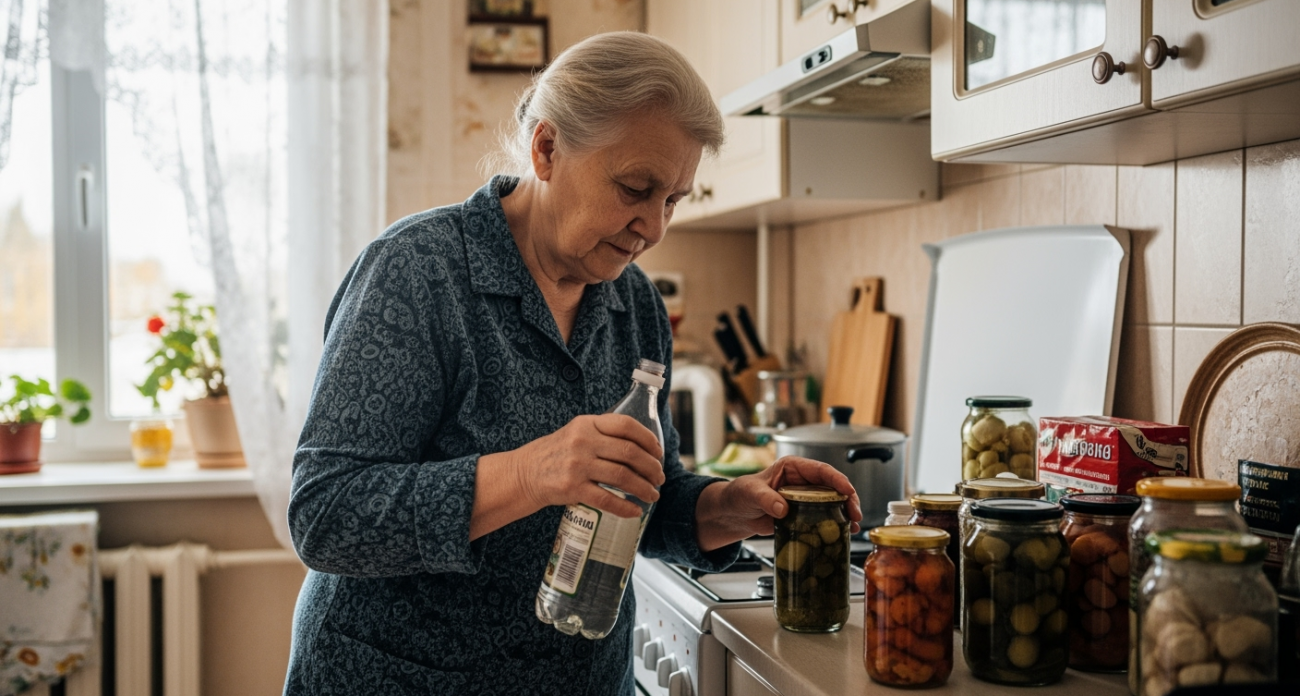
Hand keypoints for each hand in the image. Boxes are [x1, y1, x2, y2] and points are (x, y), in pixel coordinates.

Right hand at [512, 414, 665, 517]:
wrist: (525, 473)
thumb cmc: (558, 453)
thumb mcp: (577, 432)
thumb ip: (604, 433)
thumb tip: (643, 447)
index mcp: (587, 424)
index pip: (625, 425)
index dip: (648, 439)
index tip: (658, 452)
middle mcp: (583, 442)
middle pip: (629, 453)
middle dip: (651, 467)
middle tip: (659, 477)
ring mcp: (577, 466)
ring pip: (622, 477)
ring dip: (644, 488)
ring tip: (653, 494)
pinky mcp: (572, 489)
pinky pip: (606, 499)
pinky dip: (625, 507)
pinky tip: (635, 510)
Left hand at [695, 456, 862, 550]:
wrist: (734, 513)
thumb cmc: (740, 495)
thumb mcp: (750, 493)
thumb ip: (766, 498)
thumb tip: (781, 507)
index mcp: (793, 467)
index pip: (820, 470)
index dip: (837, 479)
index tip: (848, 490)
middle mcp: (804, 480)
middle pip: (833, 486)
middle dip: (848, 499)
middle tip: (855, 514)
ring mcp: (807, 498)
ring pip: (834, 502)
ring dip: (846, 512)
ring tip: (854, 525)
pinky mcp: (806, 514)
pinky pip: (825, 517)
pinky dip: (836, 524)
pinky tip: (845, 533)